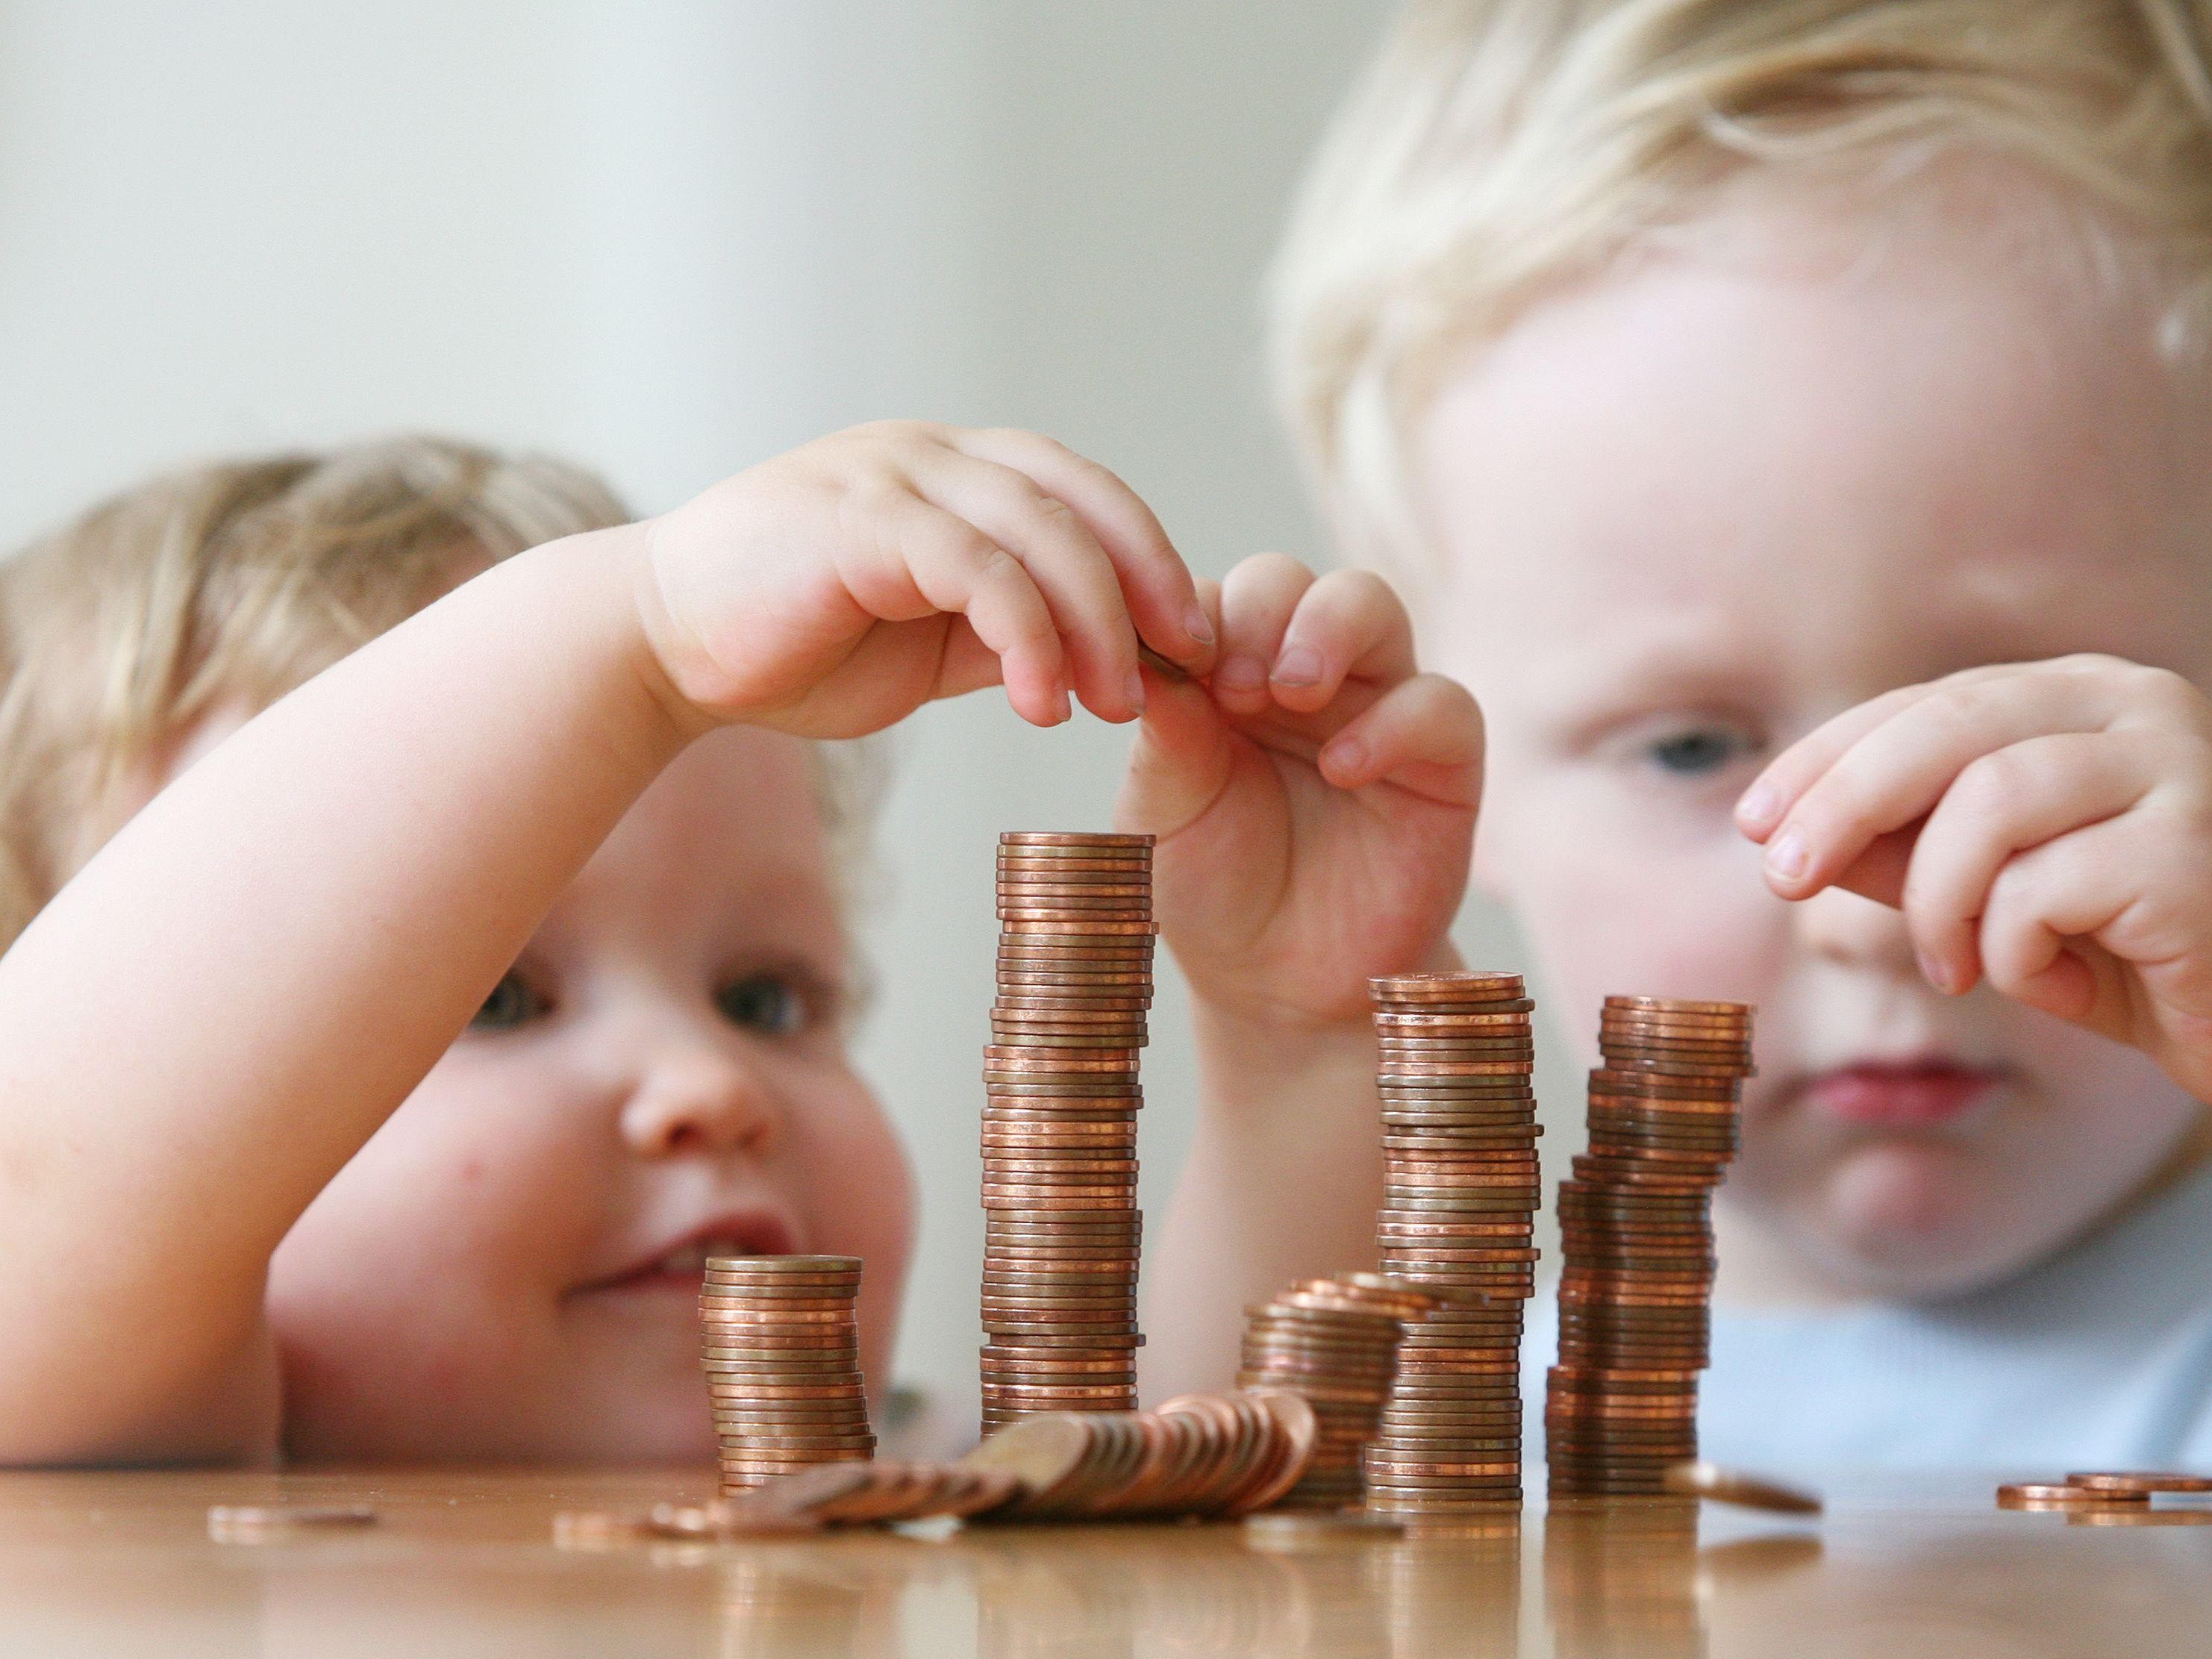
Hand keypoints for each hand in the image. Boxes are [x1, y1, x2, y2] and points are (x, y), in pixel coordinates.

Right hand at [635, 422, 1216, 736]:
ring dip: (1092, 623)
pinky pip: (973, 568)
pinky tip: (1042, 702)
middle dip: (1145, 584)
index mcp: (954, 473)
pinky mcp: (857, 520)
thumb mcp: (929, 642)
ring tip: (1113, 705)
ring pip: (1035, 531)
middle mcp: (930, 455)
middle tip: (1186, 667)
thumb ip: (1007, 631)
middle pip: (1077, 499)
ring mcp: (891, 477)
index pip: (1083, 491)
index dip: (1150, 557)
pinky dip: (1025, 635)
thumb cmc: (794, 645)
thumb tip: (1109, 662)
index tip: (1193, 641)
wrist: (663, 647)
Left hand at [1117, 554, 1482, 1030]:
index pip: (1209, 598)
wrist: (1278, 986)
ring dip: (1328, 628)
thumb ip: (1164, 734)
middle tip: (1232, 686)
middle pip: (1288, 580)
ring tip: (1292, 691)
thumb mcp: (1165, 813)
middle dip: (1258, 612)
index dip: (1184, 615)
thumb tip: (1144, 650)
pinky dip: (1392, 723)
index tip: (1161, 665)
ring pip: (1370, 604)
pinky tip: (1343, 769)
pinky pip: (1439, 704)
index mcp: (1221, 673)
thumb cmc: (1214, 888)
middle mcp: (1298, 673)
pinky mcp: (1439, 759)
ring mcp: (1372, 706)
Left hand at [1736, 653, 2211, 1096]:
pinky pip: (2047, 886)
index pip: (1928, 705)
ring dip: (1939, 899)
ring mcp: (2180, 768)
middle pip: (1947, 729)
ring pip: (1989, 802)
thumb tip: (1786, 830)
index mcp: (2084, 696)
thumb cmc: (2125, 950)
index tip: (1754, 821)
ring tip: (1947, 966)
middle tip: (1782, 880)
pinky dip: (2010, 945)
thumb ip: (1905, 849)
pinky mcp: (2198, 851)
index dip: (1827, 760)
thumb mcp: (1993, 892)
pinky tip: (2039, 978)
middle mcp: (2140, 705)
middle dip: (1841, 805)